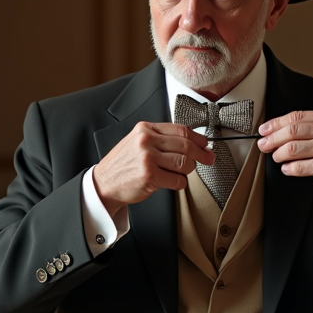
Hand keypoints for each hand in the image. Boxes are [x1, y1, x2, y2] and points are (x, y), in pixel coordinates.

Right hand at [92, 122, 214, 214]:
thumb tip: (192, 143)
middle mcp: (146, 141)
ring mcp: (147, 159)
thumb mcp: (137, 141)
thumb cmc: (123, 164)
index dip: (198, 138)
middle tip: (208, 159)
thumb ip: (160, 139)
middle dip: (201, 154)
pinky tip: (171, 182)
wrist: (104, 182)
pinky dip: (179, 183)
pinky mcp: (149, 176)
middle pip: (186, 145)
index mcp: (145, 129)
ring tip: (180, 172)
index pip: (180, 130)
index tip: (206, 145)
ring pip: (184, 163)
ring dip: (188, 170)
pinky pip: (177, 180)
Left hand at [257, 110, 312, 197]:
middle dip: (272, 138)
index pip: (296, 117)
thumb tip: (282, 129)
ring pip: (292, 149)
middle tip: (263, 144)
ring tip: (277, 157)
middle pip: (291, 132)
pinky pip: (299, 167)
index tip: (264, 129)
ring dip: (279, 154)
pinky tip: (287, 168)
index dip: (276, 123)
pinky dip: (288, 168)